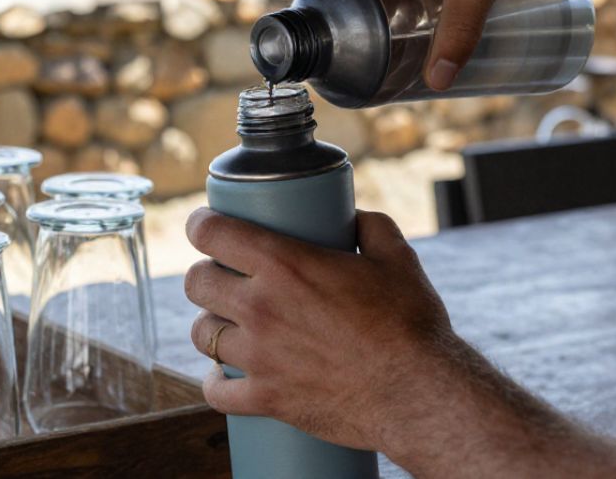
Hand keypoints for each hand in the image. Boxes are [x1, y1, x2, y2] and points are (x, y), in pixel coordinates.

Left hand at [183, 207, 452, 455]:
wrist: (419, 394)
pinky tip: (222, 377)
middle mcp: (261, 306)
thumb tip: (354, 217)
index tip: (204, 227)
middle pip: (197, 282)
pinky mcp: (267, 398)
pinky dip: (216, 383)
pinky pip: (217, 392)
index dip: (200, 224)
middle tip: (224, 278)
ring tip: (229, 325)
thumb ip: (371, 227)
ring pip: (202, 333)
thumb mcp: (397, 257)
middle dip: (206, 274)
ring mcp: (260, 356)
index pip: (211, 232)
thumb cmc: (411, 323)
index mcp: (285, 264)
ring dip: (211, 325)